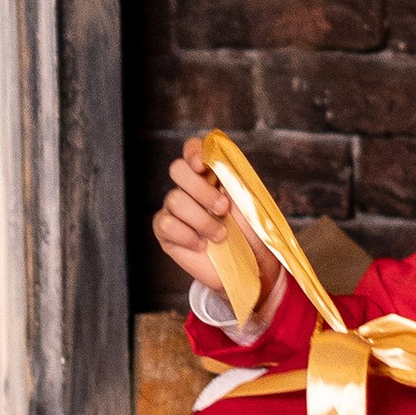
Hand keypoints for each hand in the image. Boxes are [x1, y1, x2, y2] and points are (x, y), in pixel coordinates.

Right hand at [153, 138, 237, 285]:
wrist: (248, 265)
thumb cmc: (250, 232)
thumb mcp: (248, 201)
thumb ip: (233, 179)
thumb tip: (219, 163)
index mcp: (209, 175)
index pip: (192, 149)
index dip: (194, 152)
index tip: (204, 166)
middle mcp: (188, 188)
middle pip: (177, 169)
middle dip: (201, 189)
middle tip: (223, 208)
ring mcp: (174, 209)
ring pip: (175, 199)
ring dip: (203, 220)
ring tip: (220, 235)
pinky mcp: (165, 231)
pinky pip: (167, 224)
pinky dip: (188, 236)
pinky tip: (202, 245)